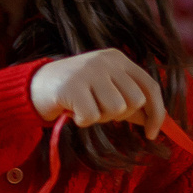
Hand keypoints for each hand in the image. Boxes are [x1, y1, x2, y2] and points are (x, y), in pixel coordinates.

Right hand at [29, 50, 166, 137]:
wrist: (35, 86)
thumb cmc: (76, 91)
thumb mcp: (106, 89)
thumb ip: (129, 101)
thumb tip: (155, 121)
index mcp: (118, 59)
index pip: (150, 86)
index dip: (157, 112)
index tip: (152, 133)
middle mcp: (106, 61)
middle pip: (135, 100)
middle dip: (121, 115)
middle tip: (100, 110)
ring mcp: (89, 71)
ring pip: (115, 109)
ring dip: (100, 117)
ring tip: (85, 108)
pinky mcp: (72, 86)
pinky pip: (92, 117)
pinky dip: (83, 121)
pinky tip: (73, 112)